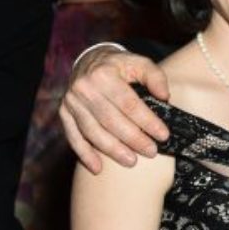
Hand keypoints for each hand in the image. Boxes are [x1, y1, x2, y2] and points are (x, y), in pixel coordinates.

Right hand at [59, 47, 168, 173]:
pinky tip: (97, 168)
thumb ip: (155, 77)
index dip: (147, 121)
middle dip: (133, 139)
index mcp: (104, 74)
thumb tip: (165, 97)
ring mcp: (71, 102)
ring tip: (131, 161)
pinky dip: (85, 154)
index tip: (163, 135)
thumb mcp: (140, 62)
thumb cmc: (120, 66)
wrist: (89, 61)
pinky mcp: (64, 113)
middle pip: (111, 120)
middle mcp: (84, 88)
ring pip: (93, 132)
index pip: (129, 104)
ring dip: (112, 150)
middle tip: (151, 152)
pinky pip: (73, 137)